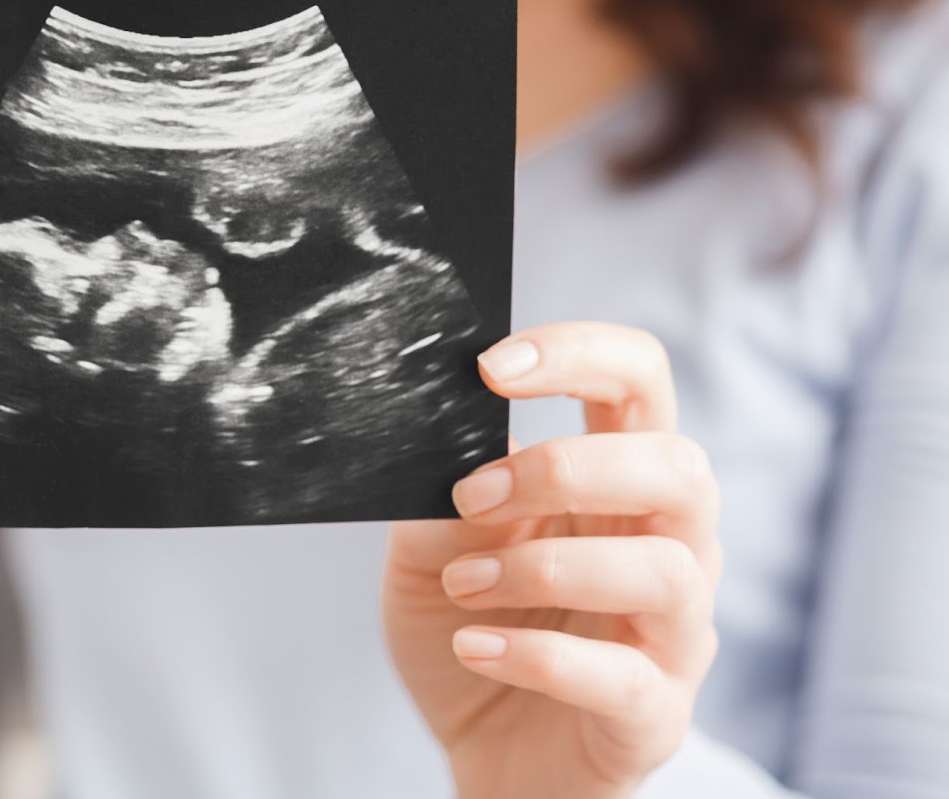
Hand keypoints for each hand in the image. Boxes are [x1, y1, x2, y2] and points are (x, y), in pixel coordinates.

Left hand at [383, 322, 721, 798]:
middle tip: (473, 497)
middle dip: (568, 468)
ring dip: (545, 566)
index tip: (490, 366)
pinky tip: (473, 648)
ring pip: (666, 570)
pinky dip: (539, 655)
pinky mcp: (655, 714)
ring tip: (464, 584)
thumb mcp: (430, 553)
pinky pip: (625, 676)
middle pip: (678, 467)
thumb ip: (445, 500)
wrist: (484, 755)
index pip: (639, 382)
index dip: (579, 354)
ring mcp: (673, 633)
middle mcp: (667, 545)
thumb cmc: (470, 632)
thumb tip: (442, 438)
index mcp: (617, 484)